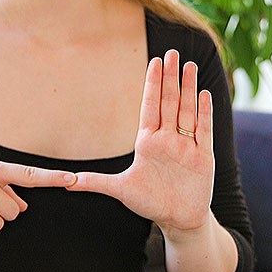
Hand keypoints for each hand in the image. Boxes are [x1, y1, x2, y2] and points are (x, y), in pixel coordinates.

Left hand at [68, 49, 213, 235]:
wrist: (178, 219)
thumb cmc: (150, 203)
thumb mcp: (120, 190)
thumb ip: (96, 182)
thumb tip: (67, 182)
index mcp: (147, 142)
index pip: (150, 106)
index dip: (152, 84)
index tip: (154, 61)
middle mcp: (167, 139)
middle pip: (169, 102)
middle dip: (170, 77)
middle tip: (172, 52)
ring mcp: (186, 146)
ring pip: (187, 110)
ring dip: (188, 88)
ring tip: (188, 65)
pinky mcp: (203, 157)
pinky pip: (203, 129)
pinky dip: (204, 112)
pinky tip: (202, 93)